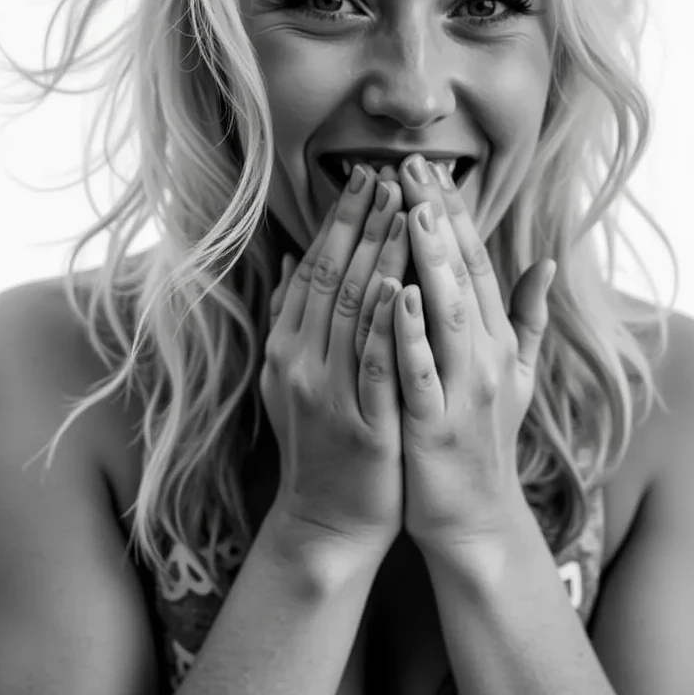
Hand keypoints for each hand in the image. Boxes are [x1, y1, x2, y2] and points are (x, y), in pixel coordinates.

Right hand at [260, 165, 408, 558]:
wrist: (326, 520)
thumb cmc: (318, 441)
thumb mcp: (290, 376)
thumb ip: (291, 318)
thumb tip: (293, 259)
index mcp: (287, 347)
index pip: (317, 268)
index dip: (341, 221)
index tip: (365, 177)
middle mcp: (300, 362)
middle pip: (336, 278)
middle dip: (364, 223)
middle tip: (390, 174)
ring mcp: (329, 393)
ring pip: (357, 310)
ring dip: (382, 256)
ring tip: (405, 209)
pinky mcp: (362, 424)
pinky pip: (376, 364)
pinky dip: (389, 324)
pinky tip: (406, 286)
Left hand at [392, 154, 555, 550]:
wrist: (475, 518)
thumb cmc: (485, 437)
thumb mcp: (516, 374)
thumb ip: (527, 317)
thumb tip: (546, 262)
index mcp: (497, 339)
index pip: (478, 262)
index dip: (456, 212)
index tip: (433, 167)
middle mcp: (487, 355)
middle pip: (464, 274)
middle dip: (439, 217)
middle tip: (414, 164)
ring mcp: (464, 390)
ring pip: (449, 313)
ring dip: (432, 260)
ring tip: (412, 210)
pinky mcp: (436, 425)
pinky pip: (423, 372)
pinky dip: (412, 334)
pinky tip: (397, 294)